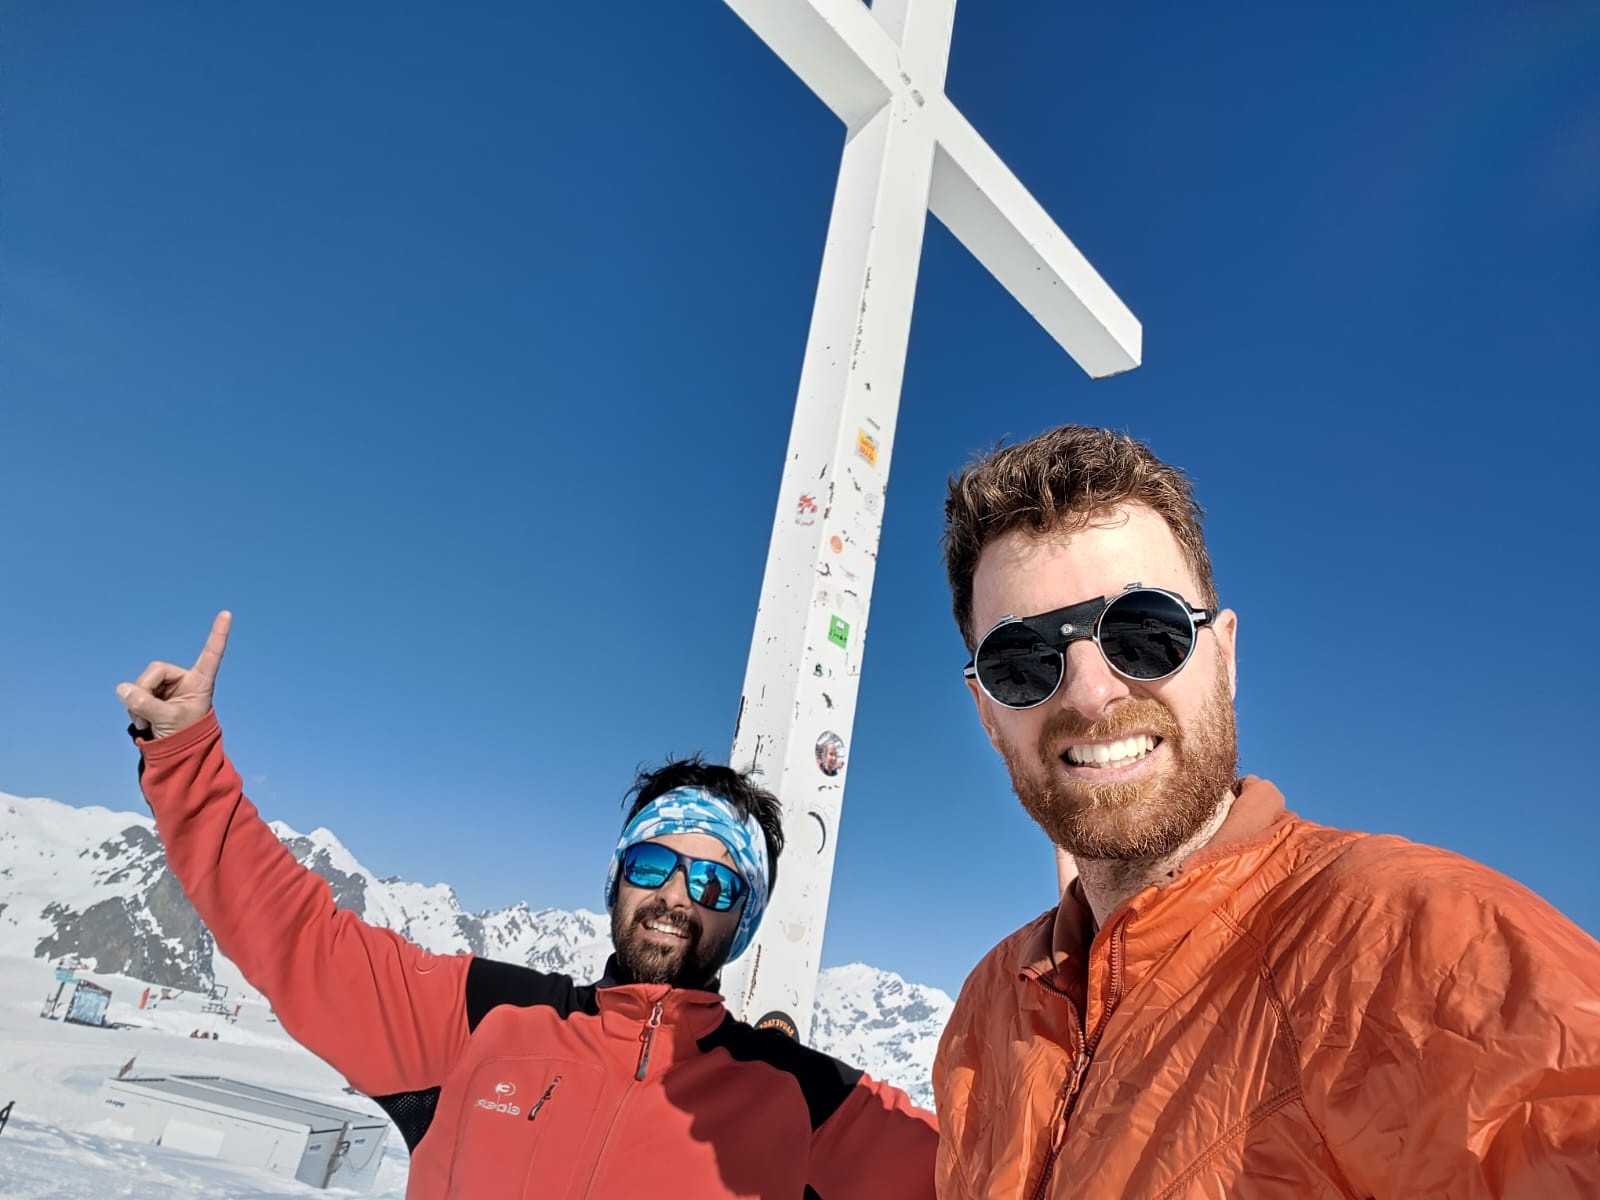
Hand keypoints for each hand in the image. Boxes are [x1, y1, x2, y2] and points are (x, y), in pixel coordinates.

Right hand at [116, 611, 232, 738]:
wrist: (176, 749)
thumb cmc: (183, 734)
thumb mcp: (167, 720)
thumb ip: (145, 704)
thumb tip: (122, 688)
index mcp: (201, 681)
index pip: (211, 654)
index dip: (218, 634)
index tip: (227, 613)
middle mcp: (184, 678)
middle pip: (156, 670)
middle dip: (144, 691)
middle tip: (144, 715)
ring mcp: (168, 684)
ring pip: (142, 681)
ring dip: (137, 702)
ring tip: (145, 721)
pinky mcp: (154, 692)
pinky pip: (135, 691)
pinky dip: (133, 706)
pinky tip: (141, 719)